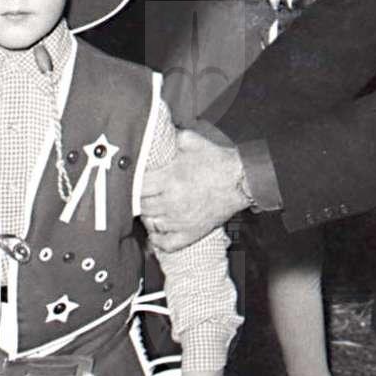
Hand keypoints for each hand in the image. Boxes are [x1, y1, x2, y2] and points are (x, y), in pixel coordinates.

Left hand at [140, 127, 250, 253]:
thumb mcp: (192, 142)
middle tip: (141, 194)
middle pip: (141, 205)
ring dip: (147, 215)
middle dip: (139, 199)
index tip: (134, 180)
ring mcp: (181, 220)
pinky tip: (156, 232)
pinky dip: (158, 240)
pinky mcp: (192, 232)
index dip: (134, 183)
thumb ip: (171, 137)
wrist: (241, 181)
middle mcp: (173, 202)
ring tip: (149, 208)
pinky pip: (167, 243)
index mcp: (170, 179)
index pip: (138, 185)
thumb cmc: (218, 162)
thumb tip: (156, 131)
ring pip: (151, 223)